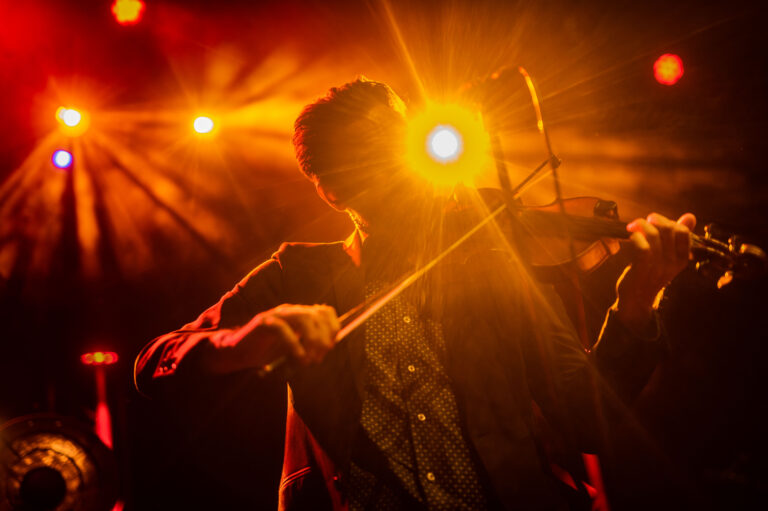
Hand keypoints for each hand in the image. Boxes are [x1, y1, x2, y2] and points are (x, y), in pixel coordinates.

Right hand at [209, 304, 339, 372]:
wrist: (237, 353)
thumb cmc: (267, 352)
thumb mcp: (294, 349)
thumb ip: (310, 345)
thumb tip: (329, 346)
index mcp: (300, 315)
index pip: (325, 311)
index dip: (332, 329)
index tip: (330, 348)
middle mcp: (290, 311)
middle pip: (317, 314)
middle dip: (323, 338)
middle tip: (318, 358)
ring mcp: (276, 315)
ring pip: (303, 317)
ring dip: (311, 339)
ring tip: (308, 360)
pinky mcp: (262, 323)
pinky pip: (282, 328)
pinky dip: (293, 343)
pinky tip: (297, 358)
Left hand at [615, 212, 695, 331]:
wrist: (637, 299)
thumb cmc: (651, 273)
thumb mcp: (669, 256)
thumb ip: (679, 237)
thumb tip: (690, 216)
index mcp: (682, 259)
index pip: (683, 232)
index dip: (670, 221)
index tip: (657, 223)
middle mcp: (672, 262)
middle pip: (669, 230)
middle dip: (655, 219)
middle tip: (644, 222)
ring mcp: (658, 266)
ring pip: (654, 235)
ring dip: (641, 225)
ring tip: (633, 227)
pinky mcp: (642, 269)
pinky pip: (642, 247)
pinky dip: (636, 237)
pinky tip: (631, 236)